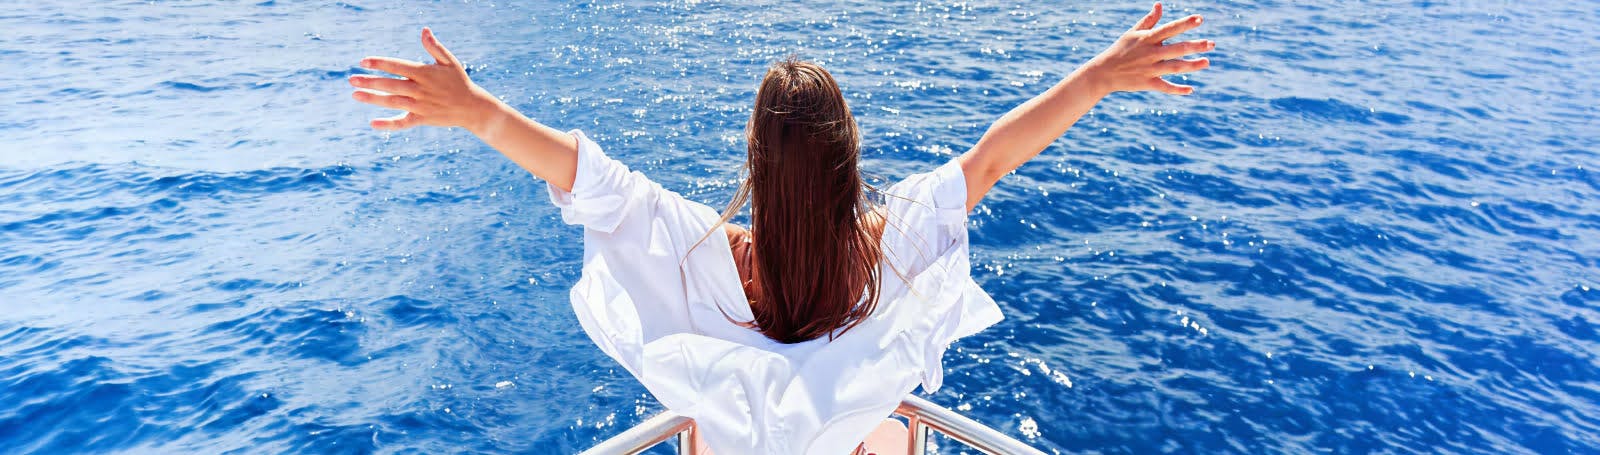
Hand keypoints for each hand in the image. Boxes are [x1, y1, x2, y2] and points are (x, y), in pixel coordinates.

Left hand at [350, 28, 500, 130]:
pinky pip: (403, 123)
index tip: (363, 61)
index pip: (397, 66)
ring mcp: (420, 106)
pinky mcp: (422, 119)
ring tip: (355, 94)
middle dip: (370, 81)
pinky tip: (373, 123)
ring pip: (392, 102)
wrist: (472, 108)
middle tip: (351, 79)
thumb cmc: (459, 81)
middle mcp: (420, 89)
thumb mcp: (449, 61)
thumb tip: (424, 30)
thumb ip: (434, 47)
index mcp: (424, 73)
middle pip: (390, 85)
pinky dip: (388, 124)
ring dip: (373, 99)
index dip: (380, 63)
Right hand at [1081, 2, 1213, 94]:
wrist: (1103, 72)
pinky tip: (1190, 90)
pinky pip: (1165, 87)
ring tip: (1207, 62)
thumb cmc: (1120, 50)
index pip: (1169, 29)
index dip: (1184, 24)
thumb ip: (1149, 20)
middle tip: (1211, 44)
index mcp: (1148, 39)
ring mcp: (1149, 69)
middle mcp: (1150, 53)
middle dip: (1195, 46)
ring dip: (1192, 66)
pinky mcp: (1147, 83)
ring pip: (1174, 67)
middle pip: (1177, 49)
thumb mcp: (1133, 33)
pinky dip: (1177, 89)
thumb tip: (1160, 5)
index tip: (1200, 19)